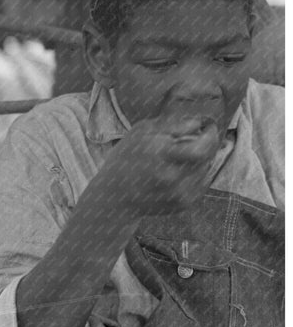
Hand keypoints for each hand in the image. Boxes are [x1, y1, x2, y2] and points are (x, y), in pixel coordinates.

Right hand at [97, 113, 219, 214]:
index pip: (203, 147)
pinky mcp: (183, 204)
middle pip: (207, 157)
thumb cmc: (127, 156)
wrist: (115, 194)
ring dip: (200, 160)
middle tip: (199, 138)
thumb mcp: (142, 131)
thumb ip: (173, 125)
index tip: (210, 127)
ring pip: (206, 170)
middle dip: (207, 145)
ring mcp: (179, 193)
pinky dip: (196, 175)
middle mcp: (172, 175)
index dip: (211, 135)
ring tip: (181, 157)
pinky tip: (180, 172)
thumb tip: (200, 122)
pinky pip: (202, 184)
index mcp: (161, 153)